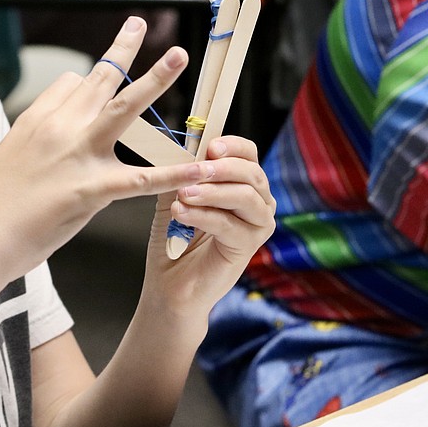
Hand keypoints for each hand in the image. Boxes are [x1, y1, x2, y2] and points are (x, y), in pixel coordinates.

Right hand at [0, 16, 210, 284]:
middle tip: (140, 24)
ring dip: (156, 79)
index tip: (100, 80)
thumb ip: (37, 141)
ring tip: (179, 58)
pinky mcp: (89, 189)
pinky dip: (173, 173)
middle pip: (98, 77)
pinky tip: (198, 170)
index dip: (90, 80)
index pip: (71, 82)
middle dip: (123, 48)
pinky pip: (141, 177)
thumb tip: (56, 138)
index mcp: (36, 119)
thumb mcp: (7, 157)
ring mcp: (76, 155)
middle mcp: (58, 127)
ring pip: (125, 107)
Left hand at [145, 135, 274, 314]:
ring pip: (246, 196)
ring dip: (211, 192)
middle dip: (221, 168)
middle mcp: (258, 201)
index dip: (232, 146)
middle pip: (252, 173)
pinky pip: (231, 224)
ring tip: (182, 195)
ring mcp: (258, 224)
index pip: (248, 153)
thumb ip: (184, 171)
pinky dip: (203, 216)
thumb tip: (185, 145)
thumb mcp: (175, 192)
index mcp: (241, 182)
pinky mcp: (249, 246)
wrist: (169, 281)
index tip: (209, 146)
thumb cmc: (174, 234)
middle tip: (194, 171)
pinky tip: (181, 213)